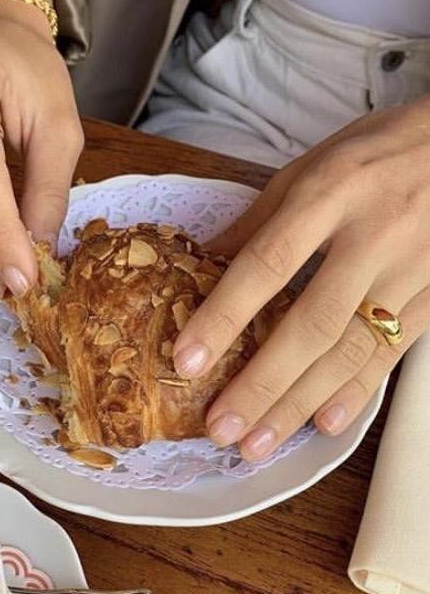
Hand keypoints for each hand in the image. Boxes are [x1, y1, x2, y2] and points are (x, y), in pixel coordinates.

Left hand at [173, 97, 429, 459]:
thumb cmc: (378, 150)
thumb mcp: (311, 165)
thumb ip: (260, 218)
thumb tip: (206, 261)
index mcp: (328, 193)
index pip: (267, 263)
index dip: (224, 315)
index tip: (187, 361)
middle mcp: (372, 235)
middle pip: (312, 322)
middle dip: (262, 383)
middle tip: (221, 430)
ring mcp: (411, 269)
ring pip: (351, 349)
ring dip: (301, 402)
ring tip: (259, 443)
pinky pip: (395, 352)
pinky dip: (358, 391)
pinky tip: (324, 422)